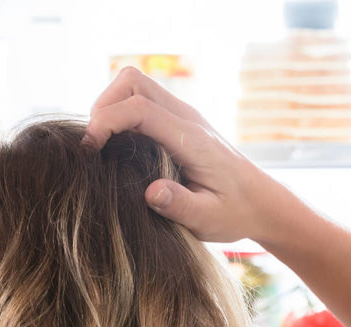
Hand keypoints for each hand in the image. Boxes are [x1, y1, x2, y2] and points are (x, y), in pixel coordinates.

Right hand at [84, 67, 290, 243]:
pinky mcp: (178, 121)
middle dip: (103, 106)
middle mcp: (186, 118)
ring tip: (100, 145)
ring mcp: (182, 115)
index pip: (140, 109)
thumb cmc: (235, 213)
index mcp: (192, 139)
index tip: (89, 150)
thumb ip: (180, 206)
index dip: (106, 121)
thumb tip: (151, 192)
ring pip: (135, 85)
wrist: (261, 202)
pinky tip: (117, 147)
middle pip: (132, 81)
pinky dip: (120, 113)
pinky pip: (141, 100)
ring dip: (110, 106)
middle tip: (92, 145)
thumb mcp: (208, 220)